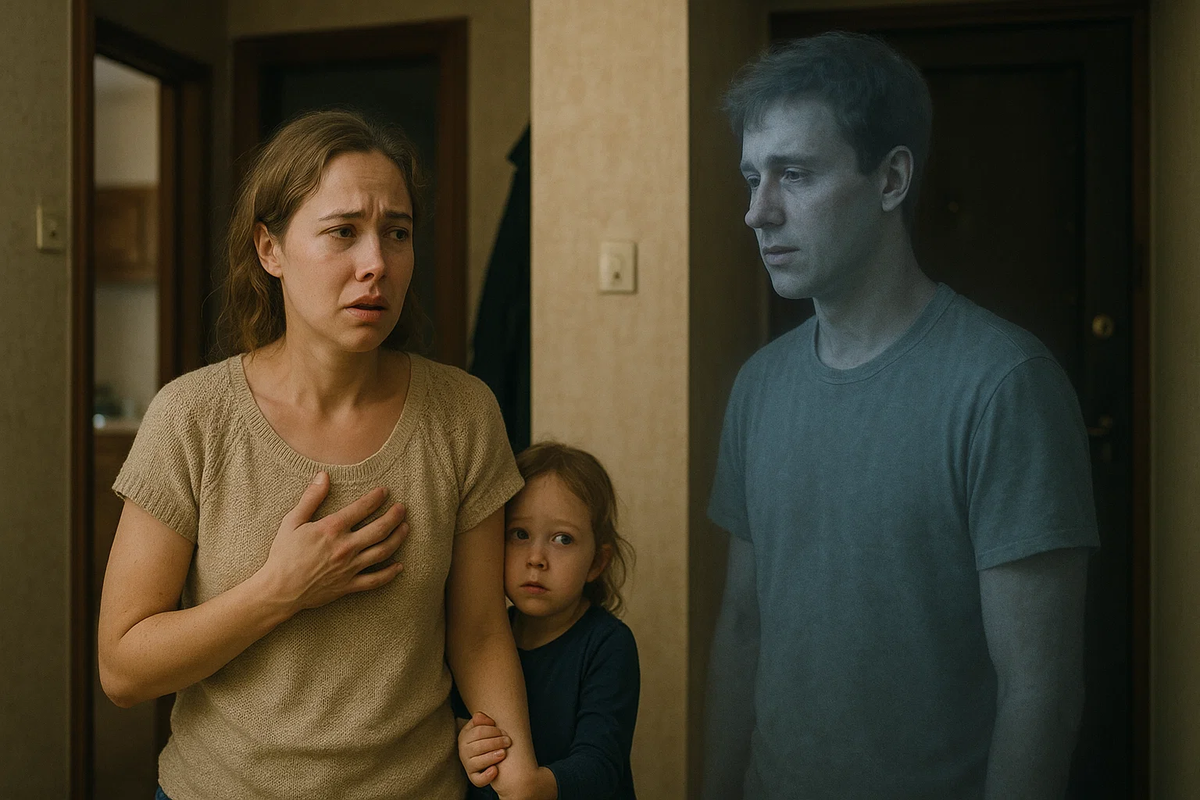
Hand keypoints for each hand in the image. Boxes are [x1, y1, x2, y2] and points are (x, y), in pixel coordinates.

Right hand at [259, 471, 408, 613]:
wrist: (278, 590)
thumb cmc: (283, 554)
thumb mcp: (292, 522)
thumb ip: (311, 498)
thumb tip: (323, 475)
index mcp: (332, 529)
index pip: (362, 508)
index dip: (376, 498)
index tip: (385, 491)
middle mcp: (345, 547)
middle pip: (380, 529)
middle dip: (394, 516)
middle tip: (402, 508)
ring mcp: (350, 567)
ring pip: (383, 551)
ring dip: (397, 538)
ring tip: (406, 528)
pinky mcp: (349, 585)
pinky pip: (375, 580)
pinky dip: (390, 573)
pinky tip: (399, 566)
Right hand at [458, 711, 510, 787]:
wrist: (486, 754)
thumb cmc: (486, 737)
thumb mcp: (480, 726)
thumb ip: (480, 719)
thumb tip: (479, 716)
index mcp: (464, 736)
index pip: (478, 732)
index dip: (492, 731)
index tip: (503, 732)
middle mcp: (463, 751)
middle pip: (479, 746)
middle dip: (496, 742)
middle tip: (508, 741)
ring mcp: (468, 765)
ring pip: (477, 762)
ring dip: (492, 757)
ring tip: (503, 753)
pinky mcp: (473, 777)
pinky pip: (478, 780)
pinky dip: (486, 776)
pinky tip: (495, 770)